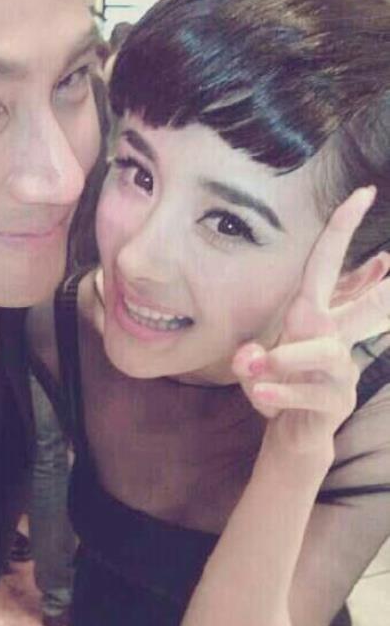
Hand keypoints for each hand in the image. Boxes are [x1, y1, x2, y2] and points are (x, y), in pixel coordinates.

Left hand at [232, 187, 389, 453]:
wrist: (291, 433)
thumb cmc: (277, 385)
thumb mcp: (253, 368)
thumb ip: (249, 359)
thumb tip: (250, 359)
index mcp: (313, 315)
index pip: (326, 266)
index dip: (342, 230)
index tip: (364, 192)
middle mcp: (333, 337)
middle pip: (362, 308)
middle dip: (379, 291)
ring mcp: (341, 370)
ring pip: (324, 355)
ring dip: (288, 357)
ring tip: (254, 363)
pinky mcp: (337, 402)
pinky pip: (309, 395)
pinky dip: (280, 394)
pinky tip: (260, 396)